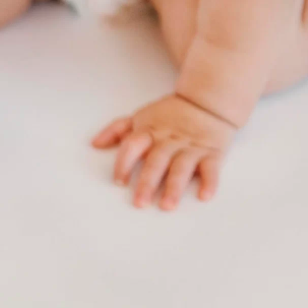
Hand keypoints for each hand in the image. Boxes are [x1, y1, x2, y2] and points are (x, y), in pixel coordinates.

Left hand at [92, 94, 235, 209]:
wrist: (207, 101)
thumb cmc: (169, 114)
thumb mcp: (141, 117)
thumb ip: (116, 130)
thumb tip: (94, 144)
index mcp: (149, 131)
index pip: (132, 146)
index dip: (124, 163)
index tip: (118, 182)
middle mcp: (169, 140)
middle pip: (156, 161)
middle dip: (147, 183)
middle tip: (139, 203)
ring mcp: (191, 147)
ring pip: (182, 168)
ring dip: (174, 187)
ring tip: (167, 206)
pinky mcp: (212, 152)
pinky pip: (212, 168)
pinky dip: (210, 182)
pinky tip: (204, 196)